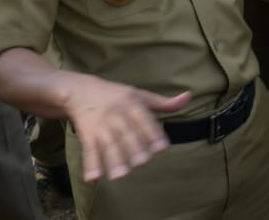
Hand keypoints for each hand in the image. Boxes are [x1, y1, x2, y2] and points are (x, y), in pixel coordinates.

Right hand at [61, 74, 190, 181]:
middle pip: (126, 133)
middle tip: (142, 162)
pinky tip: (93, 178)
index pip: (144, 118)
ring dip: (113, 160)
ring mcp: (100, 125)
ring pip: (108, 144)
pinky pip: (88, 150)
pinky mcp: (87, 135)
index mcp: (131, 103)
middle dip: (133, 148)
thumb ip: (163, 103)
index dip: (152, 132)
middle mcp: (116, 114)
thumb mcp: (139, 94)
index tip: (162, 147)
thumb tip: (188, 97)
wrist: (80, 90)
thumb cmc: (115, 95)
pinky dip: (90, 164)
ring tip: (120, 176)